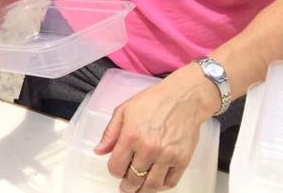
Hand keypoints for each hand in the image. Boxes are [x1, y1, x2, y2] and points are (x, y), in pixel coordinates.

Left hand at [95, 66, 218, 191]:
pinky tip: (156, 182)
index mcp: (131, 136)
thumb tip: (99, 151)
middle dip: (127, 186)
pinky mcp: (182, 160)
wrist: (183, 99)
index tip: (116, 170)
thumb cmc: (152, 101)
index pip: (116, 167)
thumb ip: (110, 133)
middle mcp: (148, 148)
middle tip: (126, 187)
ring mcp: (167, 156)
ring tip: (139, 189)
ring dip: (143, 190)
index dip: (114, 171)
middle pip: (133, 179)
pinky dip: (162, 186)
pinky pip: (170, 182)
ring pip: (152, 185)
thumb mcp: (124, 110)